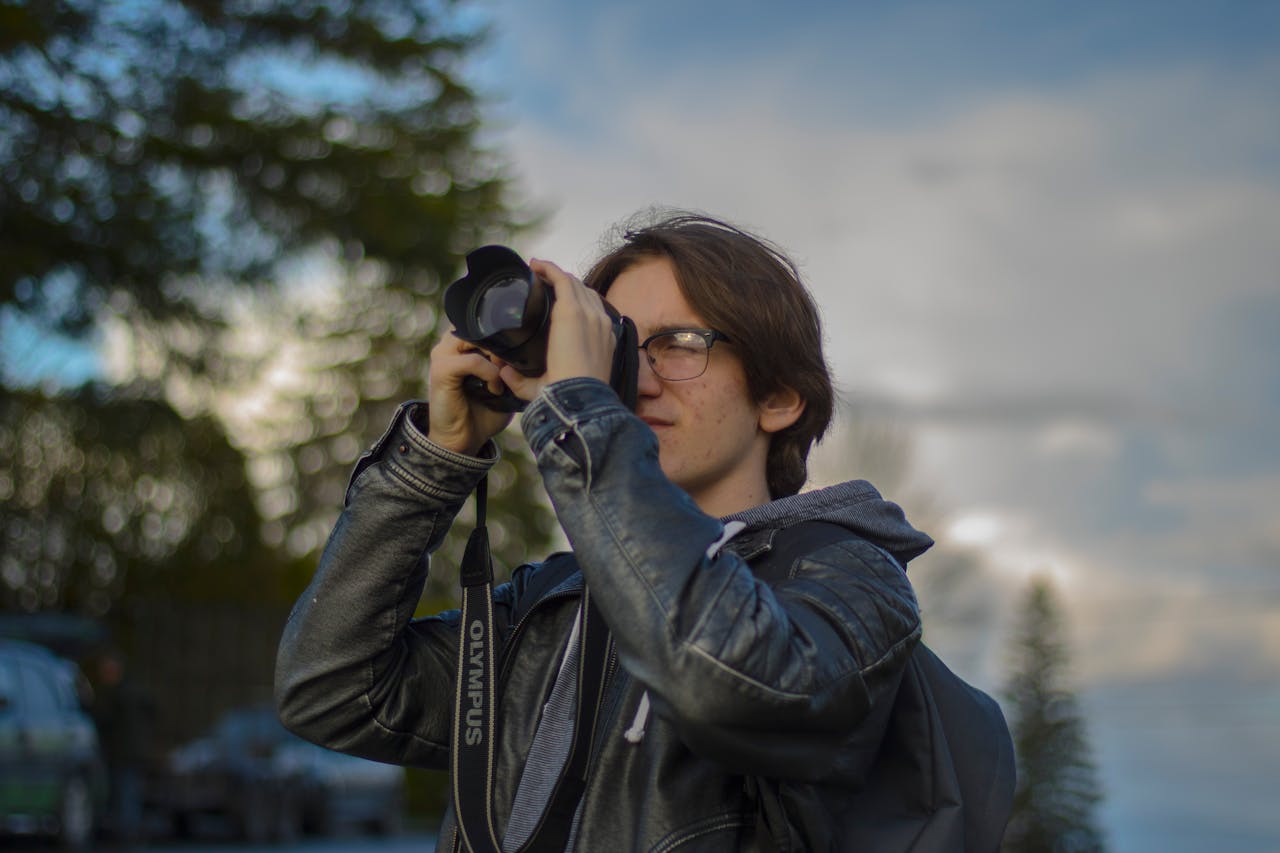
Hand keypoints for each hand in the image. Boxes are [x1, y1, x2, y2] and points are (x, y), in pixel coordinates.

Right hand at [426, 332, 514, 455]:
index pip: (485, 322)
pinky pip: (472, 361)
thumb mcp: (504, 383)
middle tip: (514, 363)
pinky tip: (495, 389)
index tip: (522, 349)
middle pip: (480, 326)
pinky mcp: (441, 370)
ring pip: (475, 337)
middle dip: (502, 342)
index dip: (505, 332)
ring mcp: (442, 355)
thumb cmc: (484, 412)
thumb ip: (512, 364)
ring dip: (496, 355)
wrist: (462, 440)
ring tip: (504, 373)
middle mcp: (450, 345)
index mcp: (463, 344)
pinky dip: (489, 373)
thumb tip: (536, 349)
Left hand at [495, 259, 615, 399]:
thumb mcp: (548, 386)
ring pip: (573, 283)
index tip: (557, 300)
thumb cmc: (568, 398)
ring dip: (555, 275)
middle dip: (564, 284)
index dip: (576, 301)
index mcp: (604, 340)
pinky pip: (562, 279)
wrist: (580, 398)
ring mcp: (589, 314)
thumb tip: (504, 373)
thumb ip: (522, 381)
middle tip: (542, 283)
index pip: (593, 311)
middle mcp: (600, 323)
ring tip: (537, 271)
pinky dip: (548, 269)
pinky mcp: (573, 310)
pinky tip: (535, 265)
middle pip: (583, 292)